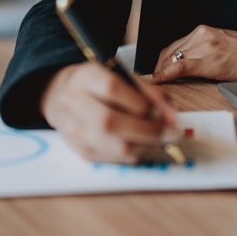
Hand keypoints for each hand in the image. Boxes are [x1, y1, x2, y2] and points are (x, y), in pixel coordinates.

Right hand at [40, 63, 177, 163]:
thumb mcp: (125, 77)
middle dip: (147, 130)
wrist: (64, 96)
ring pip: (112, 145)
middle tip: (171, 133)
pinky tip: (143, 144)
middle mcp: (73, 102)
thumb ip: (151, 94)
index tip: (162, 112)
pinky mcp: (79, 150)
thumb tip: (172, 119)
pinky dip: (134, 154)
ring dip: (144, 145)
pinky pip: (112, 159)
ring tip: (159, 138)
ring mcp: (73, 128)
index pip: (112, 88)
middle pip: (109, 121)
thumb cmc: (102, 85)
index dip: (140, 102)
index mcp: (86, 76)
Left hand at [152, 25, 236, 83]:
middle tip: (152, 87)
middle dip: (158, 71)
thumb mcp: (225, 47)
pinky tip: (158, 81)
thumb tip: (187, 68)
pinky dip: (166, 74)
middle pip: (168, 54)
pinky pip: (182, 66)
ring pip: (172, 60)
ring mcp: (206, 46)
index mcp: (204, 31)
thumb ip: (205, 52)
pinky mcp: (213, 60)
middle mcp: (202, 34)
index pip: (172, 47)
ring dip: (161, 75)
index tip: (154, 75)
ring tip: (154, 90)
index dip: (161, 64)